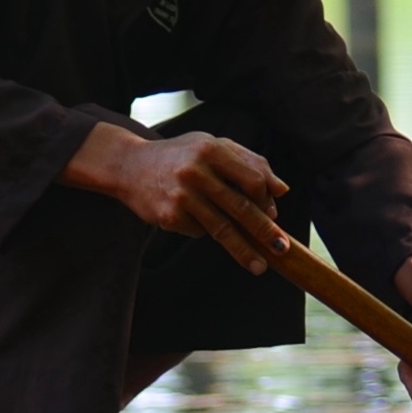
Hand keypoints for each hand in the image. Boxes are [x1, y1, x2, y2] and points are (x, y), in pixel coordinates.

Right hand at [64, 124, 288, 271]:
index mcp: (211, 149)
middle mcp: (195, 171)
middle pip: (240, 207)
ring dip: (244, 250)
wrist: (129, 166)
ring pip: (222, 228)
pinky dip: (204, 229)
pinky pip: (199, 231)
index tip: (274, 214)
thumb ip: (248, 162)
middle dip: (264, 230)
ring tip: (260, 266)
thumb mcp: (211, 146)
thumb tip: (281, 190)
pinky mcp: (168, 216)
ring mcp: (181, 195)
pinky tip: (194, 218)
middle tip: (281, 248)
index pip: (251, 179)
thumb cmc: (179, 155)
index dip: (266, 198)